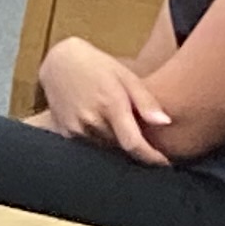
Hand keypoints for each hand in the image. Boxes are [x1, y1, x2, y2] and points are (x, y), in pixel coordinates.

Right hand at [33, 39, 172, 164]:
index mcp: (110, 105)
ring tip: (118, 126)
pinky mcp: (64, 132)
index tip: (164, 162)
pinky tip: (100, 124)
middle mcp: (91, 120)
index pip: (133, 143)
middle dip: (134, 146)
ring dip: (116, 144)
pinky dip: (99, 140)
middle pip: (121, 148)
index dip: (151, 157)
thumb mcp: (126, 76)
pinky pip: (88, 145)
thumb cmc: (97, 66)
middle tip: (141, 135)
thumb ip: (146, 101)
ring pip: (105, 148)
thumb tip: (166, 122)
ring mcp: (75, 128)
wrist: (58, 62)